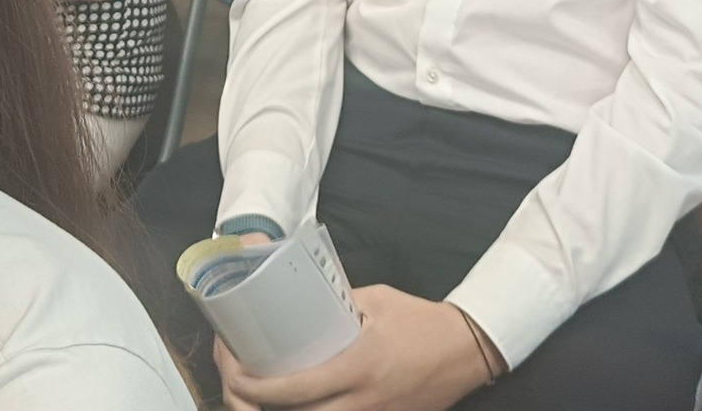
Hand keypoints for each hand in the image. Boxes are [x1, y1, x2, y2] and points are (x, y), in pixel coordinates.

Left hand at [217, 287, 494, 410]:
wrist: (467, 350)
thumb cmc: (421, 322)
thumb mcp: (375, 300)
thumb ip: (336, 306)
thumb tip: (301, 302)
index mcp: (357, 367)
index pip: (294, 390)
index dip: (255, 389)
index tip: (235, 375)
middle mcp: (362, 402)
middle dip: (254, 408)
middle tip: (236, 388)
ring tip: (257, 398)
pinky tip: (296, 407)